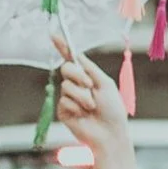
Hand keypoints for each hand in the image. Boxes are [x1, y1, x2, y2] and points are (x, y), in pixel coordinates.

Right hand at [50, 35, 128, 154]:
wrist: (109, 134)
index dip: (63, 46)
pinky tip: (84, 115)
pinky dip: (76, 107)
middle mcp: (76, 85)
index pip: (72, 59)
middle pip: (66, 68)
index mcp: (88, 77)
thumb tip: (77, 54)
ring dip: (82, 96)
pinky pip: (64, 100)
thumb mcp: (105, 84)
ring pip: (66, 86)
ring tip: (92, 107)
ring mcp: (68, 97)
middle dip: (78, 75)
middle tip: (90, 86)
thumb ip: (90, 69)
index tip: (53, 34)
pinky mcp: (63, 110)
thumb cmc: (113, 110)